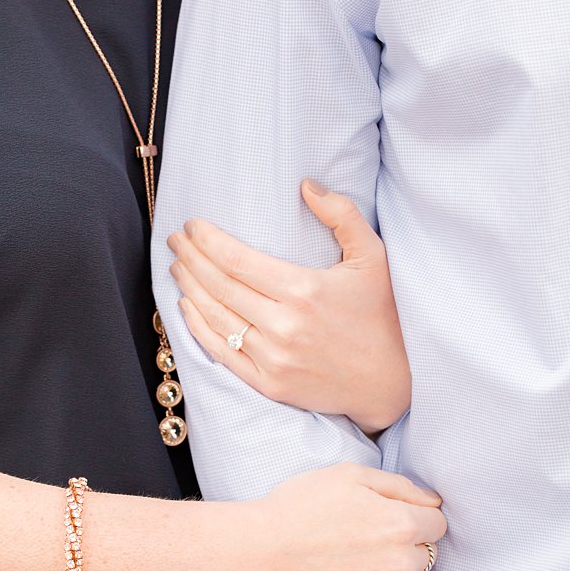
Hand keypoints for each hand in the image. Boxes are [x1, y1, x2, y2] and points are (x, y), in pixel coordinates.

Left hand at [169, 180, 410, 434]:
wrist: (393, 382)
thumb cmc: (383, 315)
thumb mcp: (374, 258)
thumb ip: (343, 215)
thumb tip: (306, 185)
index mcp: (304, 291)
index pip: (237, 260)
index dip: (207, 240)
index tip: (192, 225)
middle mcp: (284, 326)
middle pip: (219, 285)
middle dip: (191, 258)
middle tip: (176, 240)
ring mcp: (274, 358)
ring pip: (215, 317)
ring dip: (189, 288)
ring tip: (178, 267)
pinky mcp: (270, 384)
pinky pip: (221, 352)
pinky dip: (197, 328)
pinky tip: (186, 307)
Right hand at [233, 463, 444, 570]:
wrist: (254, 553)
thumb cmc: (297, 508)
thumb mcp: (350, 476)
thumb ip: (400, 486)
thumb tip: (434, 501)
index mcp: (400, 523)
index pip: (437, 522)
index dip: (416, 517)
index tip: (391, 519)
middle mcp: (399, 562)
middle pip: (429, 553)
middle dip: (409, 544)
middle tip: (372, 542)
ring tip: (369, 566)